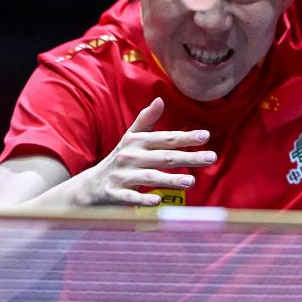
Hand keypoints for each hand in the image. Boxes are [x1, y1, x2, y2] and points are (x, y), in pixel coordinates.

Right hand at [78, 97, 215, 205]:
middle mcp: (130, 157)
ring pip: (149, 177)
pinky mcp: (114, 193)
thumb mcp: (130, 138)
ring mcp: (121, 175)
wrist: (90, 185)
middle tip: (211, 158)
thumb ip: (146, 120)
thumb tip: (160, 100)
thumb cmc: (118, 160)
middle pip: (163, 157)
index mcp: (136, 142)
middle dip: (187, 157)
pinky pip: (130, 197)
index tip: (206, 136)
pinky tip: (158, 201)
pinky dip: (142, 199)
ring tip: (191, 182)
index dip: (185, 137)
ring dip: (170, 179)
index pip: (165, 138)